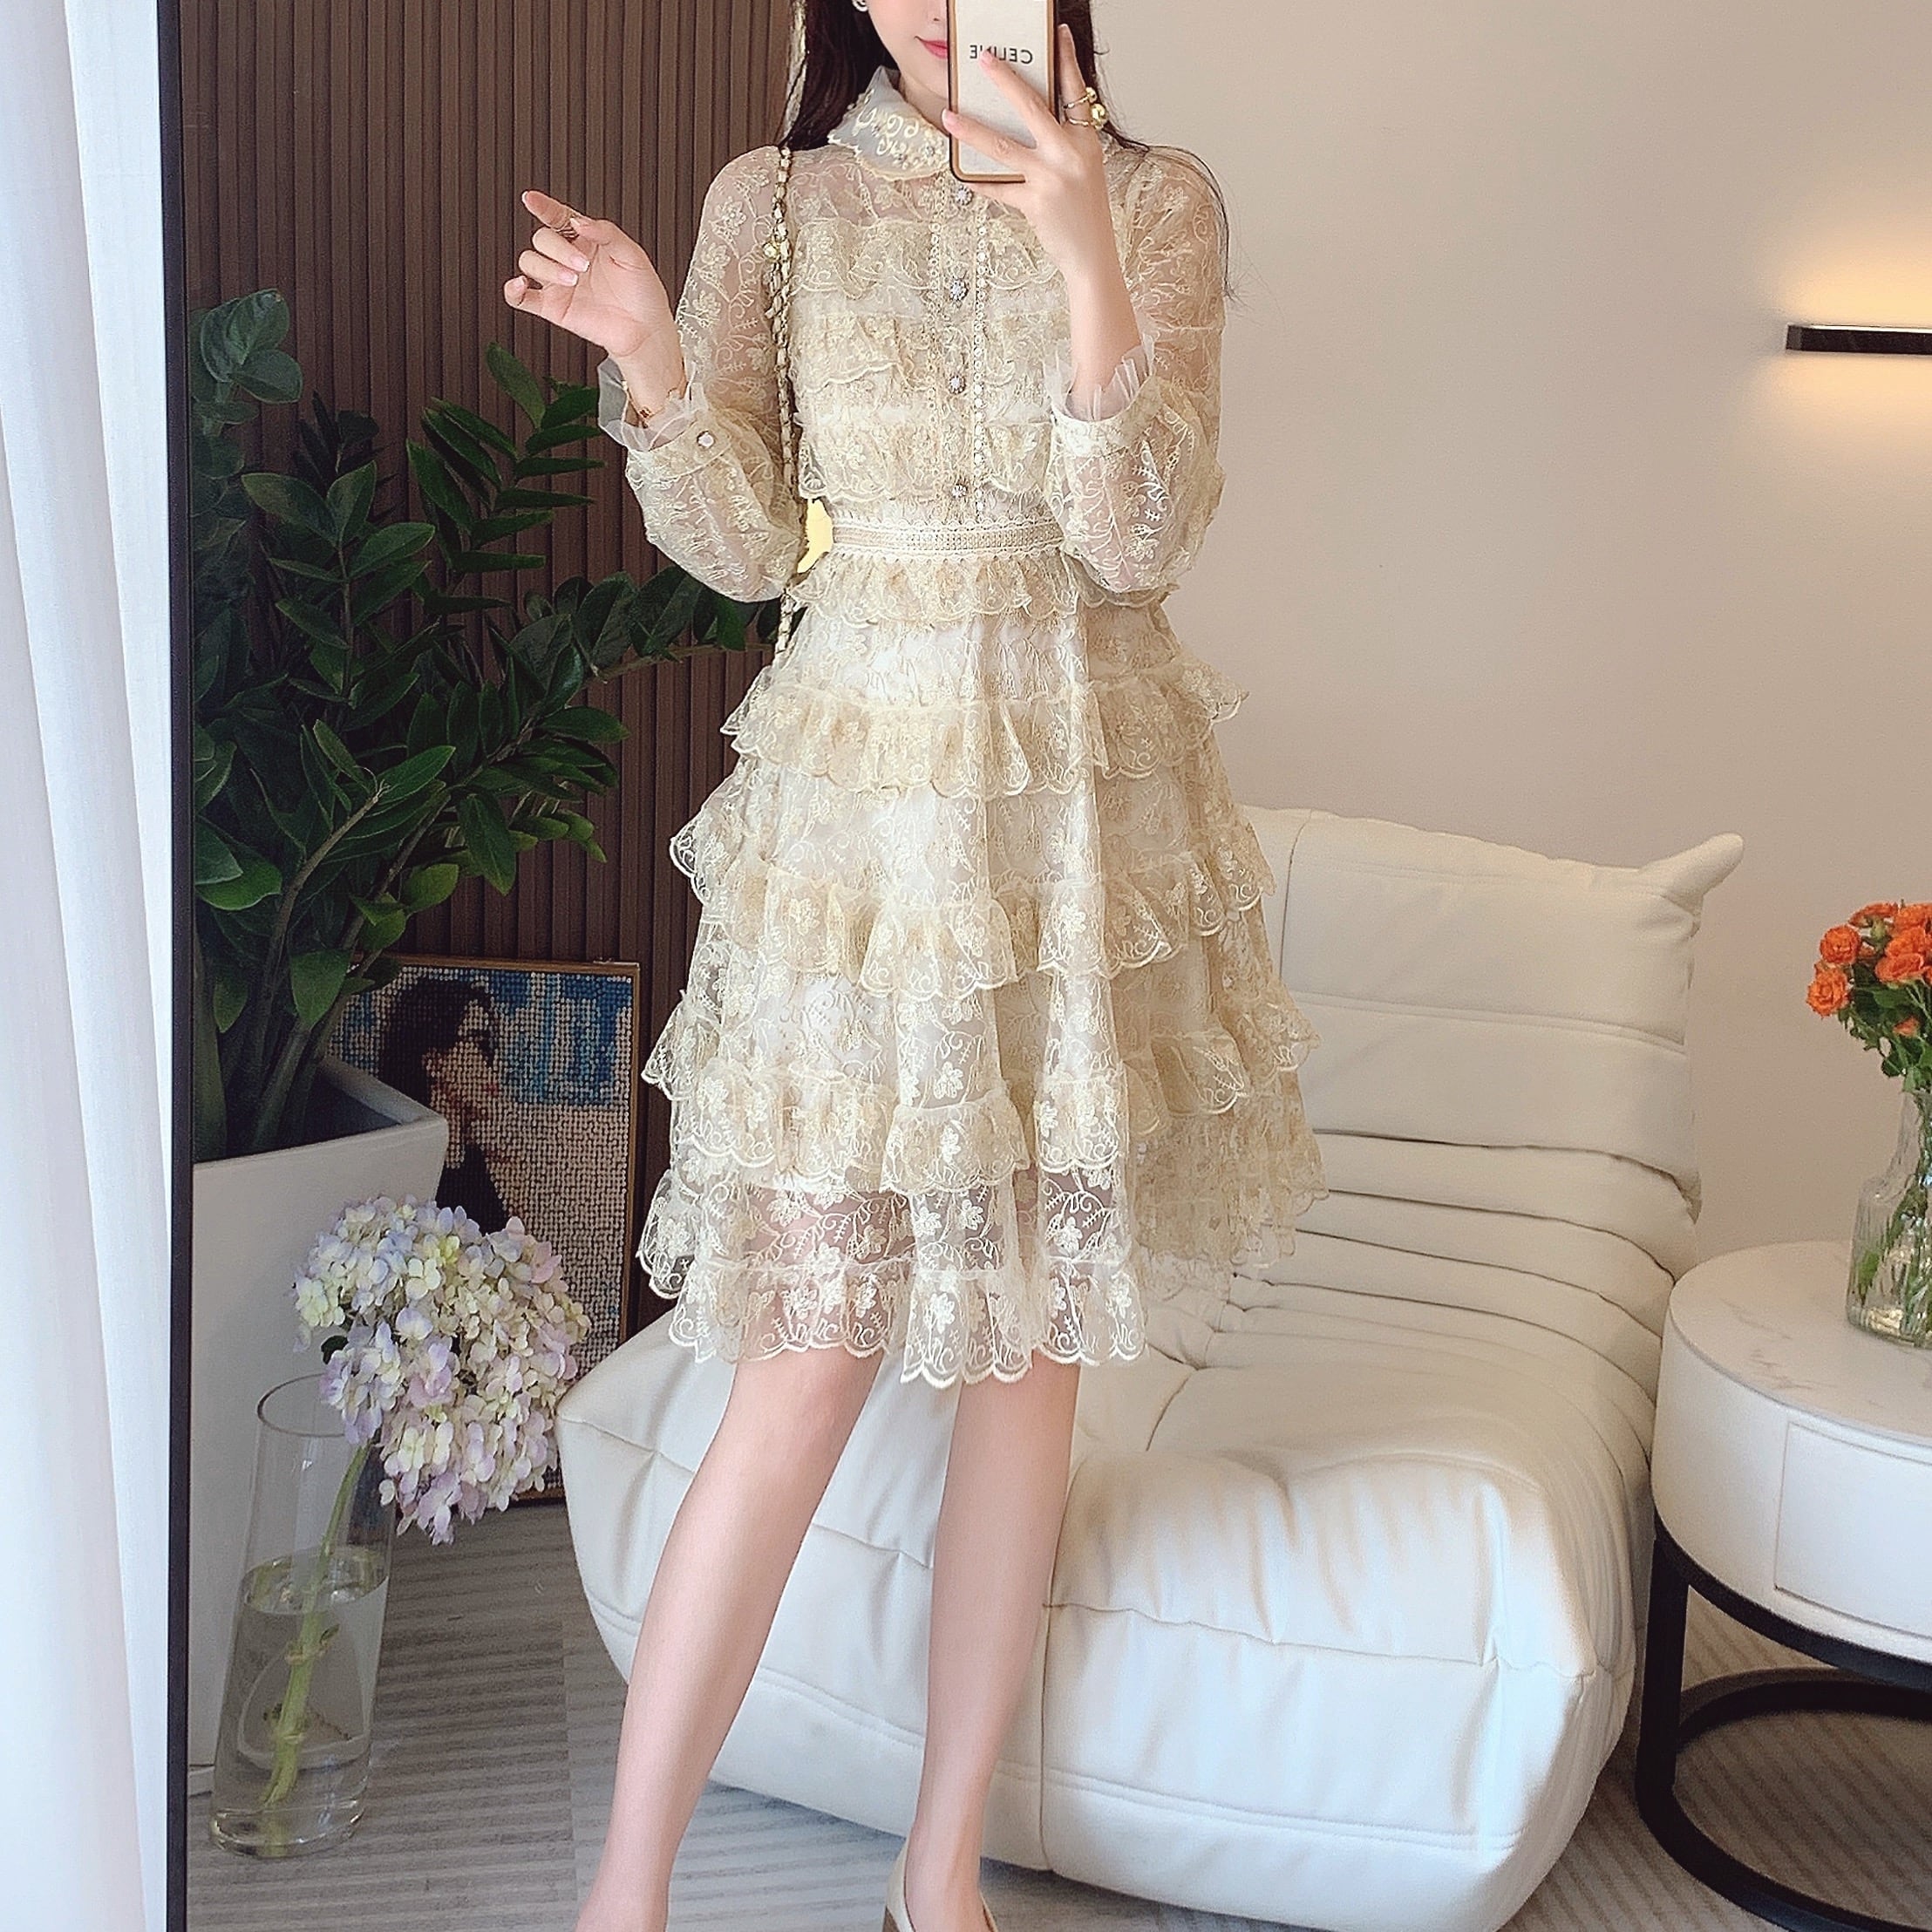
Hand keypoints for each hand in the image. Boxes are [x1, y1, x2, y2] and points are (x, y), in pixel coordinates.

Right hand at [503, 189, 684, 397]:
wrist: (645, 331)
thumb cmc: (643, 293)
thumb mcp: (632, 254)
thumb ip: (606, 232)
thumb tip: (579, 221)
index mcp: (586, 240)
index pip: (558, 217)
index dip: (543, 206)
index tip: (532, 199)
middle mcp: (568, 258)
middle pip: (541, 239)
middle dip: (558, 250)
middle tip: (582, 266)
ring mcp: (558, 283)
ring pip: (530, 263)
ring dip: (546, 268)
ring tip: (572, 281)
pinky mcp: (552, 307)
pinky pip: (520, 298)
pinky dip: (513, 290)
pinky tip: (520, 285)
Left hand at [940, 24, 1117, 287]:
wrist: (1092, 254)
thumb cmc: (1085, 212)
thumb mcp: (1083, 168)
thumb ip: (1061, 142)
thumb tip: (1029, 121)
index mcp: (1085, 140)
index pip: (1074, 91)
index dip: (1066, 60)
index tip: (1058, 34)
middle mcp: (1069, 154)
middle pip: (1032, 108)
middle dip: (1005, 81)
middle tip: (985, 60)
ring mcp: (1051, 178)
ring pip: (1004, 146)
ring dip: (972, 130)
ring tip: (949, 116)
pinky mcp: (1034, 202)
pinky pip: (999, 187)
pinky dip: (980, 182)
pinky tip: (964, 176)